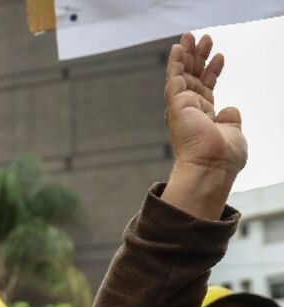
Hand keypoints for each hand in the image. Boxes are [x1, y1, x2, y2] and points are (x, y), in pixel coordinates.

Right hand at [161, 33, 245, 218]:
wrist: (212, 168)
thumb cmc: (222, 158)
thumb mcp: (233, 132)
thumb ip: (230, 120)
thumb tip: (230, 110)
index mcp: (202, 116)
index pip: (206, 88)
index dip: (212, 71)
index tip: (219, 56)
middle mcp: (190, 111)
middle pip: (193, 77)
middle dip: (197, 57)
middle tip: (201, 38)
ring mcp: (181, 108)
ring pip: (182, 74)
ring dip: (186, 54)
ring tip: (191, 37)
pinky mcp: (176, 106)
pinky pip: (174, 79)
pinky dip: (175, 63)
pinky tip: (178, 49)